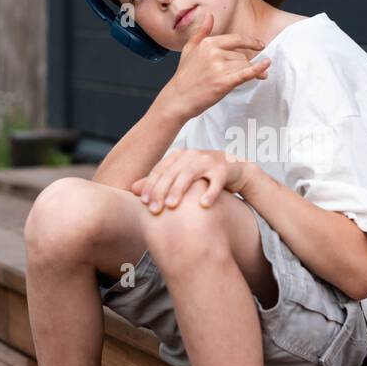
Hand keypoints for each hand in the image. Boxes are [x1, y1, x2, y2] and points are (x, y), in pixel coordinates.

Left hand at [132, 148, 253, 213]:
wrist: (234, 168)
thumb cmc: (202, 175)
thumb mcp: (179, 176)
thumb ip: (158, 182)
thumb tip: (132, 190)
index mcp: (178, 156)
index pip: (160, 170)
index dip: (150, 185)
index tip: (144, 202)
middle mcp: (191, 155)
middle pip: (172, 173)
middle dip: (161, 191)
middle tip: (154, 210)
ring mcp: (208, 161)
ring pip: (190, 174)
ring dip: (179, 190)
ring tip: (171, 206)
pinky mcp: (223, 170)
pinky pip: (216, 182)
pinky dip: (210, 193)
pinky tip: (203, 205)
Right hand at [166, 9, 270, 120]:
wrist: (177, 99)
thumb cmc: (184, 76)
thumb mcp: (190, 49)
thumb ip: (201, 32)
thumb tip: (210, 15)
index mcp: (208, 43)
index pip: (236, 39)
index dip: (250, 41)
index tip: (260, 45)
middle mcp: (214, 53)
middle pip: (241, 56)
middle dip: (245, 64)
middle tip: (250, 73)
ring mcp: (219, 68)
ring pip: (244, 65)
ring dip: (251, 72)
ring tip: (254, 78)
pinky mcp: (224, 82)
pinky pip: (246, 73)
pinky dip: (258, 69)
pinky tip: (266, 66)